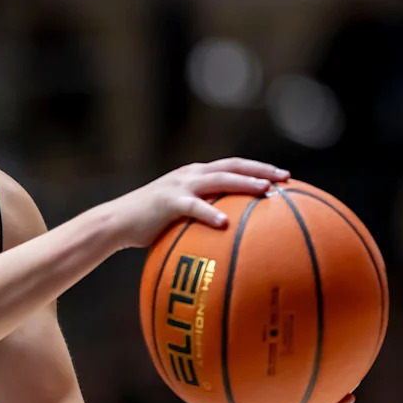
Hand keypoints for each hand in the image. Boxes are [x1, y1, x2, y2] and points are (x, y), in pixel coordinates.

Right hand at [108, 159, 289, 248]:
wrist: (116, 222)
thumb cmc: (147, 226)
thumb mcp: (176, 217)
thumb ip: (198, 219)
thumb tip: (223, 237)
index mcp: (195, 175)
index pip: (233, 165)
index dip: (258, 168)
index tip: (282, 176)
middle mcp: (191, 174)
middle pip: (233, 165)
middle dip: (261, 169)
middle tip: (285, 178)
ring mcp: (180, 186)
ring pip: (219, 179)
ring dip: (243, 182)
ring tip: (264, 190)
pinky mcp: (168, 202)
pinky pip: (194, 206)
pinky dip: (210, 212)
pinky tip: (224, 223)